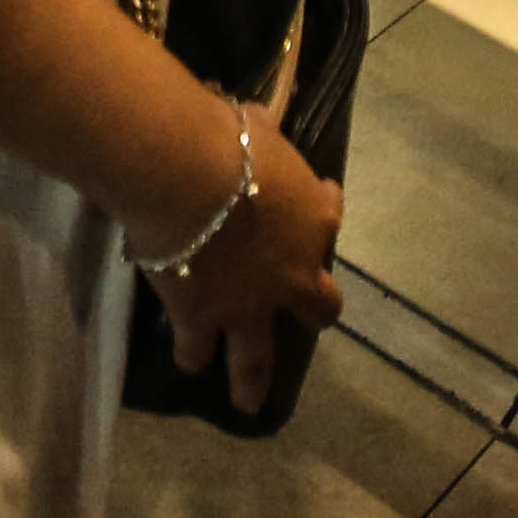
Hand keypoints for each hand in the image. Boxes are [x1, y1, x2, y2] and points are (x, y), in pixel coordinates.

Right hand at [142, 114, 347, 417]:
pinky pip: (196, 348)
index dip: (323, 212)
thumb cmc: (230, 141)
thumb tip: (255, 117)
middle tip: (306, 319)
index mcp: (313, 221)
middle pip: (318, 309)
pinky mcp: (202, 319)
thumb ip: (262, 134)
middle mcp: (291, 276)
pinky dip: (191, 352)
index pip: (328, 217)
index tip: (321, 199)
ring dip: (252, 380)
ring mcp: (248, 306)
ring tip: (247, 401)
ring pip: (257, 359)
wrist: (188, 178)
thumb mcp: (258, 129)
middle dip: (312, 313)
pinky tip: (188, 360)